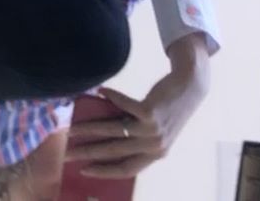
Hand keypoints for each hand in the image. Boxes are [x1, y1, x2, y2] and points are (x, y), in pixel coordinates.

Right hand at [64, 71, 207, 179]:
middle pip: (114, 152)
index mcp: (156, 155)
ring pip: (114, 131)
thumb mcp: (156, 130)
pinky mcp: (150, 111)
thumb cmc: (169, 108)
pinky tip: (99, 92)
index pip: (126, 170)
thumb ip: (135, 135)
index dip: (104, 171)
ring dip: (91, 128)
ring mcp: (152, 130)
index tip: (84, 170)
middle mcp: (154, 146)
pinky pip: (124, 105)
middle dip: (88, 153)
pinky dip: (110, 97)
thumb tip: (102, 132)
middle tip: (69, 152)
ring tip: (74, 127)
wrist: (190, 87)